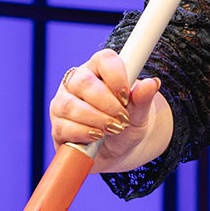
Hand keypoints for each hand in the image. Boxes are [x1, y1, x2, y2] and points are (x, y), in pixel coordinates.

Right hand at [49, 48, 162, 173]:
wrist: (120, 151)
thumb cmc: (128, 125)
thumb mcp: (141, 114)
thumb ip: (143, 99)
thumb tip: (152, 83)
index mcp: (99, 69)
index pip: (104, 59)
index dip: (116, 76)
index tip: (126, 96)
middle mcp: (77, 82)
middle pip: (83, 82)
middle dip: (106, 103)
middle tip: (122, 118)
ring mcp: (63, 103)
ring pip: (69, 105)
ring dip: (95, 119)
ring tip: (113, 129)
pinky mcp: (57, 126)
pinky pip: (63, 126)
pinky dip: (83, 133)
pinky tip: (96, 137)